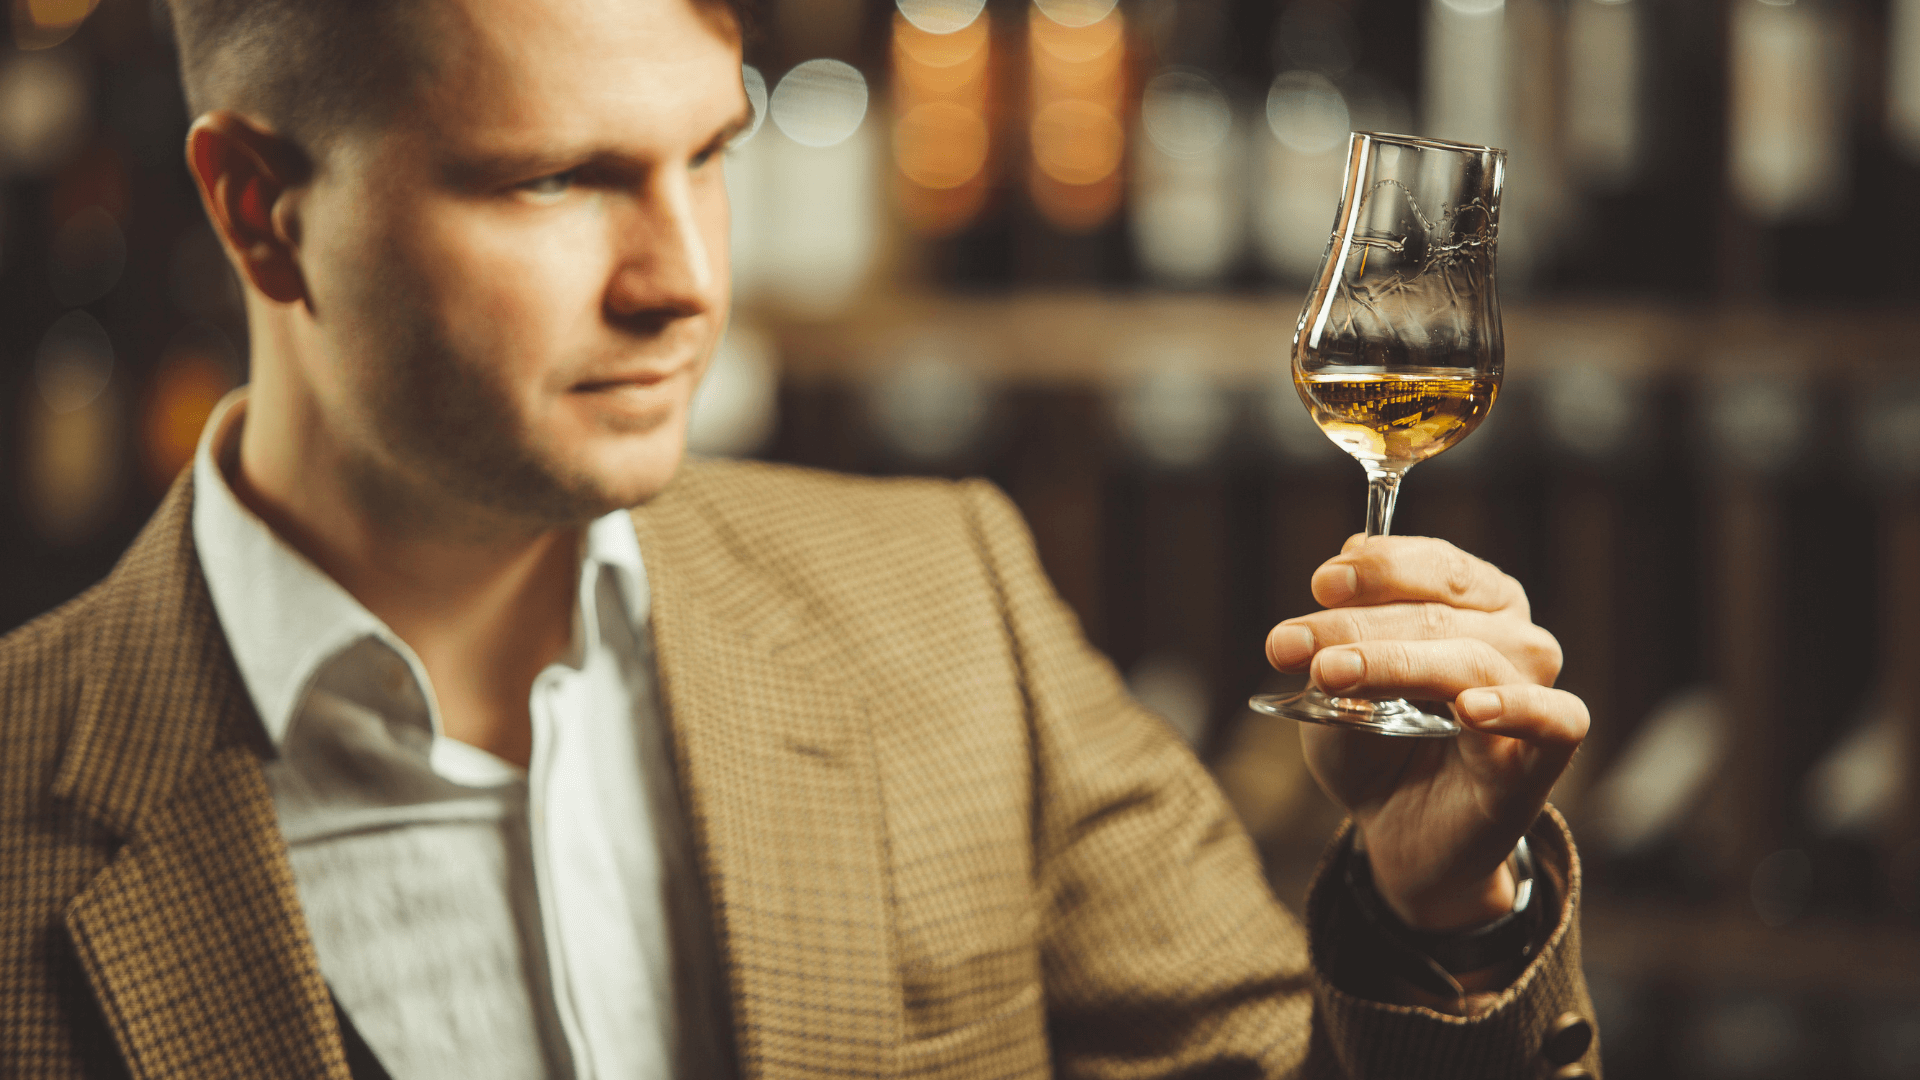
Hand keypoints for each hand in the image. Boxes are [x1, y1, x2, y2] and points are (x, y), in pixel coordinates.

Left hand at [1265, 534, 1587, 931]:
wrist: (1398, 832)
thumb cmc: (1374, 748)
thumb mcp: (1336, 689)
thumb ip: (1336, 638)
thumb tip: (1335, 573)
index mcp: (1473, 604)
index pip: (1437, 566)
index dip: (1379, 569)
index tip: (1321, 583)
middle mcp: (1513, 638)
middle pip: (1440, 613)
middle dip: (1356, 625)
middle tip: (1287, 644)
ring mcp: (1534, 693)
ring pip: (1473, 658)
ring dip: (1395, 662)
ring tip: (1332, 673)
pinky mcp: (1543, 756)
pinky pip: (1555, 720)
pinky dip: (1516, 707)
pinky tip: (1469, 708)